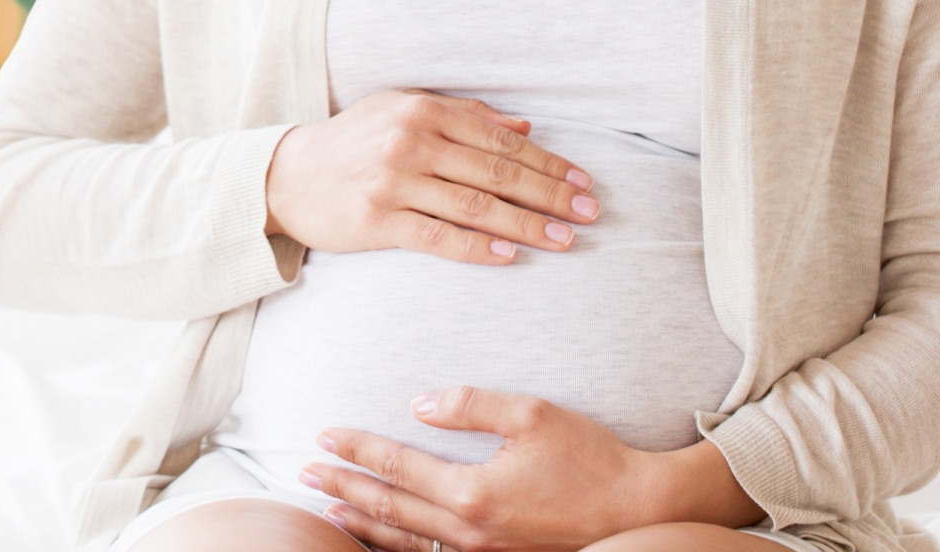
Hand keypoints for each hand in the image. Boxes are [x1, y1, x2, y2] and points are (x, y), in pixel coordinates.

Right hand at [264, 89, 599, 264]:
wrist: (288, 175)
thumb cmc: (353, 140)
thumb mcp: (402, 109)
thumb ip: (464, 115)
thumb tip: (525, 125)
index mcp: (423, 109)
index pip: (501, 138)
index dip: (548, 162)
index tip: (583, 182)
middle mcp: (411, 141)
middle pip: (496, 172)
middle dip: (550, 195)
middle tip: (589, 215)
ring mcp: (394, 181)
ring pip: (476, 206)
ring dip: (527, 226)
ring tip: (565, 241)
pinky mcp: (378, 220)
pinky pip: (438, 237)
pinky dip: (478, 247)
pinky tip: (510, 257)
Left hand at [299, 385, 660, 551]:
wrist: (638, 511)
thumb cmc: (588, 457)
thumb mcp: (530, 413)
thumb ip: (468, 405)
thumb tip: (416, 404)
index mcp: (474, 492)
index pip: (397, 466)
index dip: (357, 450)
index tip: (324, 436)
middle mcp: (470, 531)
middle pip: (390, 508)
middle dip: (343, 488)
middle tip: (303, 472)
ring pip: (405, 541)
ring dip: (362, 521)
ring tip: (326, 507)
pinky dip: (397, 545)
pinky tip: (381, 535)